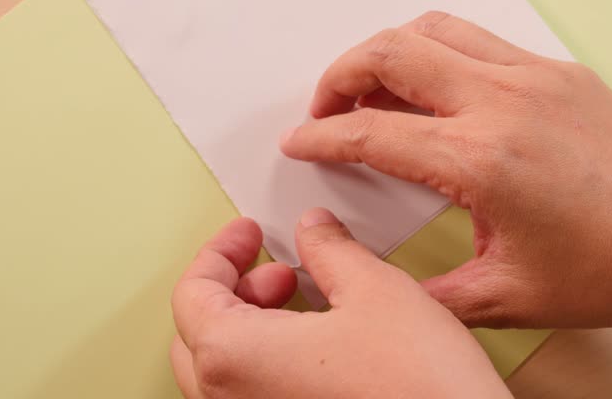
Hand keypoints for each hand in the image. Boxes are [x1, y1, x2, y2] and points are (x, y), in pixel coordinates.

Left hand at [170, 210, 511, 398]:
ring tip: (308, 302)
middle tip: (279, 268)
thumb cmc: (419, 388)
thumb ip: (330, 249)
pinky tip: (322, 344)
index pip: (192, 292)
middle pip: (199, 335)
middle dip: (236, 289)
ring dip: (253, 326)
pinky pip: (255, 394)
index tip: (249, 233)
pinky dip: (271, 361)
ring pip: (225, 370)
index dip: (221, 251)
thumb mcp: (375, 289)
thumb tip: (315, 230)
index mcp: (233, 357)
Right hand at [280, 12, 611, 329]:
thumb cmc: (608, 272)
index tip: (298, 143)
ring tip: (374, 91)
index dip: (321, 135)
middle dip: (341, 74)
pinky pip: (480, 41)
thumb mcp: (502, 297)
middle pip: (391, 51)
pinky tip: (437, 94)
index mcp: (481, 160)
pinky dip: (439, 54)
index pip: (372, 131)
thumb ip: (423, 289)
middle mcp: (503, 102)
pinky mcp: (558, 71)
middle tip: (326, 108)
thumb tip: (373, 280)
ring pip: (434, 29)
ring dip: (388, 52)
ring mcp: (535, 76)